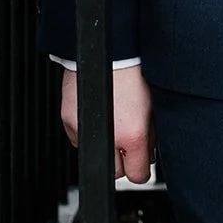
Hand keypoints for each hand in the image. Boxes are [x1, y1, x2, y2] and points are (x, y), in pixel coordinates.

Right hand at [60, 63, 154, 183]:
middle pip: (115, 172)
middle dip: (124, 161)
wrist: (112, 47)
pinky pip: (79, 139)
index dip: (143, 168)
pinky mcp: (68, 120)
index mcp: (133, 135)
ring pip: (95, 155)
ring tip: (115, 123)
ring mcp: (85, 130)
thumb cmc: (137, 69)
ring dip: (105, 147)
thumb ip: (152, 133)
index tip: (144, 160)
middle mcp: (108, 137)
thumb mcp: (154, 105)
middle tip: (130, 143)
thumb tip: (152, 152)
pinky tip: (100, 116)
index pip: (138, 175)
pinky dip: (89, 134)